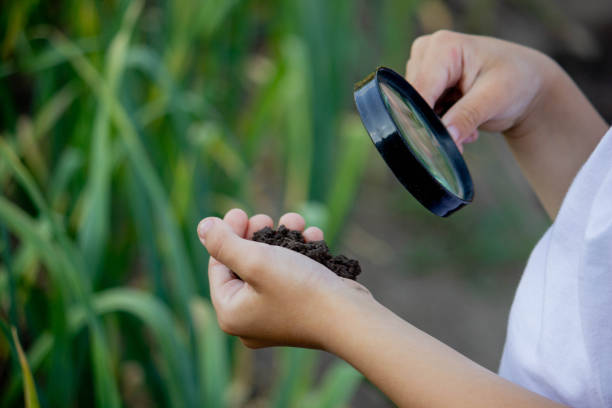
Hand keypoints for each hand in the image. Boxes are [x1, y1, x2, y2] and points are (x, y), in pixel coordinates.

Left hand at [196, 208, 372, 349]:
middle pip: (245, 265)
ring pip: (272, 266)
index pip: (218, 266)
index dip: (226, 235)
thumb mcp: (256, 260)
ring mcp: (277, 315)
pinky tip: (313, 236)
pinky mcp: (301, 308)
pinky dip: (301, 254)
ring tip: (294, 219)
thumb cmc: (299, 290)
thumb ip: (224, 242)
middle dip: (257, 235)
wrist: (350, 317)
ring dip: (283, 238)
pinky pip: (293, 276)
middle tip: (264, 217)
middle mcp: (251, 319)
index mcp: (231, 313)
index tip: (239, 212)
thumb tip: (203, 226)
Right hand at [406, 30, 606, 216]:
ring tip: (471, 125)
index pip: (419, 89)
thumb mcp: (495, 99)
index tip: (438, 145)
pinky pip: (421, 111)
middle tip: (468, 132)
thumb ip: (466, 116)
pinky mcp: (425, 83)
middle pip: (414, 100)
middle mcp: (426, 52)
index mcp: (443, 47)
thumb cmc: (516, 82)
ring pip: (416, 108)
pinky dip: (442, 122)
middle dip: (437, 122)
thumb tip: (445, 138)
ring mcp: (423, 67)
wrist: (526, 84)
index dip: (424, 118)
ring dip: (441, 124)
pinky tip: (463, 122)